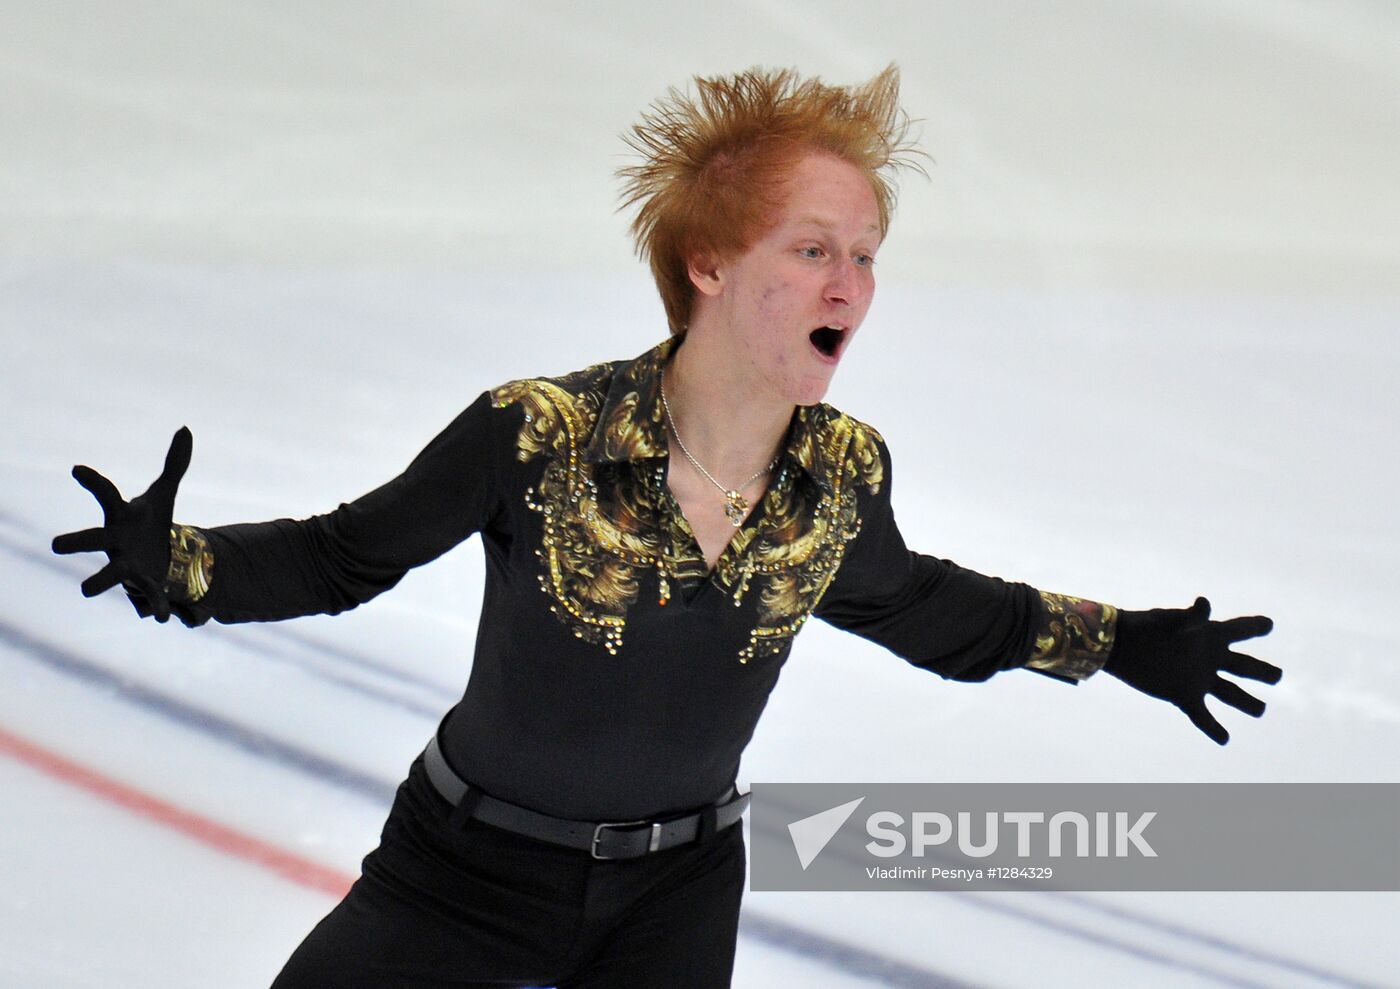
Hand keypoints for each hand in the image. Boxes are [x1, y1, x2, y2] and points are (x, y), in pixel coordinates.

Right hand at [52, 428, 192, 622]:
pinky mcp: (146, 584)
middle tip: (55, 544)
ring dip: (99, 581)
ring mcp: (127, 564)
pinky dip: (159, 606)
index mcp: (121, 515)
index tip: (76, 469)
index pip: (105, 493)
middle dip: (76, 542)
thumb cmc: (152, 522)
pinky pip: (151, 597)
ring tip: (85, 590)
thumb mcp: (166, 493)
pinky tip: (166, 616)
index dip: (92, 481)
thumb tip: (185, 429)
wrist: (160, 556)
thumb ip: (175, 464)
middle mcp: (116, 541)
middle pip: (93, 539)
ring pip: (111, 574)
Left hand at [1106, 597, 1280, 744]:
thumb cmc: (1146, 628)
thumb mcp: (1170, 622)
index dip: (1255, 626)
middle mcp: (1208, 658)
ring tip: (1259, 710)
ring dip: (1246, 703)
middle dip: (1262, 672)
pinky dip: (1213, 728)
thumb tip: (1204, 603)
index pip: (1240, 630)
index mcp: (1210, 636)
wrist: (1119, 645)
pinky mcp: (1183, 695)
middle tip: (1278, 676)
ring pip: (1229, 693)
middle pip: (1243, 666)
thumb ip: (1191, 617)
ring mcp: (1198, 678)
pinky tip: (1225, 739)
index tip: (1268, 624)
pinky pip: (1202, 715)